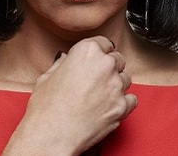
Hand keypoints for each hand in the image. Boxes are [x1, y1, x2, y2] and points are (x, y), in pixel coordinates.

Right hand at [4, 36, 136, 155]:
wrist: (52, 135)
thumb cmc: (46, 108)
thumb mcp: (46, 77)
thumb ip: (61, 64)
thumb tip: (65, 60)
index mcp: (87, 51)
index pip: (103, 43)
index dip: (99, 51)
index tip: (96, 58)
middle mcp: (105, 65)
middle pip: (117, 59)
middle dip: (108, 67)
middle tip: (95, 79)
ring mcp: (116, 86)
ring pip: (125, 78)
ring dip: (116, 84)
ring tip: (99, 95)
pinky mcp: (122, 107)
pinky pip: (131, 99)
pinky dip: (123, 102)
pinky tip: (109, 106)